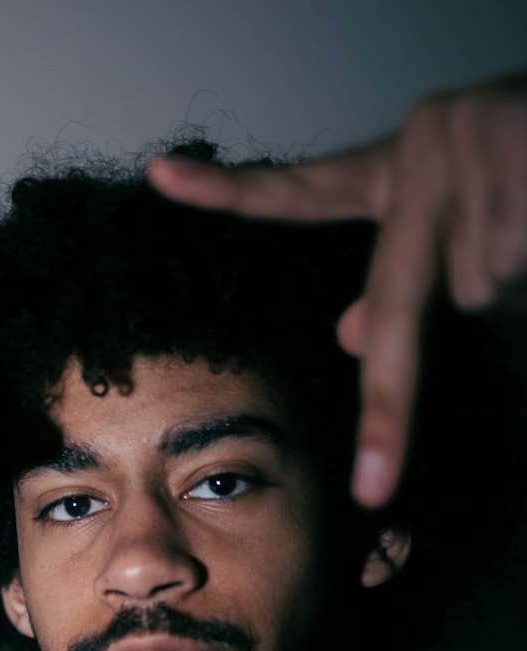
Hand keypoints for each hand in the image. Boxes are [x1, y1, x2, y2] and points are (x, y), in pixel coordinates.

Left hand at [148, 72, 526, 505]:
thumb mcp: (462, 224)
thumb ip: (401, 280)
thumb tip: (346, 334)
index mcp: (401, 169)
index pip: (301, 192)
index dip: (230, 190)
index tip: (159, 174)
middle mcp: (424, 162)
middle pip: (405, 316)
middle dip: (393, 408)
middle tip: (375, 487)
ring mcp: (471, 165)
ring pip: (481, 298)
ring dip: (516, 290)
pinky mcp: (518, 165)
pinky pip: (515, 275)